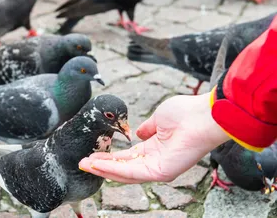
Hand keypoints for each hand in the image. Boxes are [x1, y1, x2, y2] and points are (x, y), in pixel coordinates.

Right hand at [79, 92, 228, 183]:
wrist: (203, 115)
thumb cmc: (185, 113)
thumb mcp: (158, 119)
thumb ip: (147, 128)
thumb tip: (137, 133)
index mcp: (154, 148)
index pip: (126, 157)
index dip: (108, 157)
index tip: (92, 155)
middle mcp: (154, 160)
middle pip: (122, 167)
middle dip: (101, 166)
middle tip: (83, 163)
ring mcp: (157, 168)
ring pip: (124, 173)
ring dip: (103, 169)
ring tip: (85, 164)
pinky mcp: (161, 171)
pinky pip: (132, 172)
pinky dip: (114, 169)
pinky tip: (98, 165)